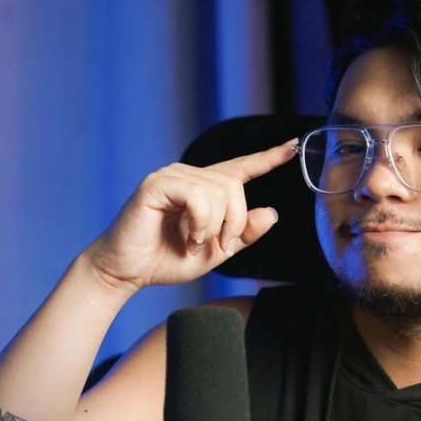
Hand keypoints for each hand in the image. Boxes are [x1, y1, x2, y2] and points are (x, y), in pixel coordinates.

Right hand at [84, 138, 297, 292]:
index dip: (268, 158)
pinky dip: (200, 222)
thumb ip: (243, 234)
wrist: (128, 272)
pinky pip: (197, 196)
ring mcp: (172, 176)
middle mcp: (190, 175)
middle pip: (235, 186)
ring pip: (219, 192)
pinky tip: (188, 237)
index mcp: (205, 188)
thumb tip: (271, 213)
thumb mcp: (215, 252)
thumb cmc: (165, 260)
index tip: (293, 147)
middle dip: (236, 222)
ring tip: (194, 243)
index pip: (241, 168)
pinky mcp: (156, 184)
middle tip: (220, 247)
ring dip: (215, 227)